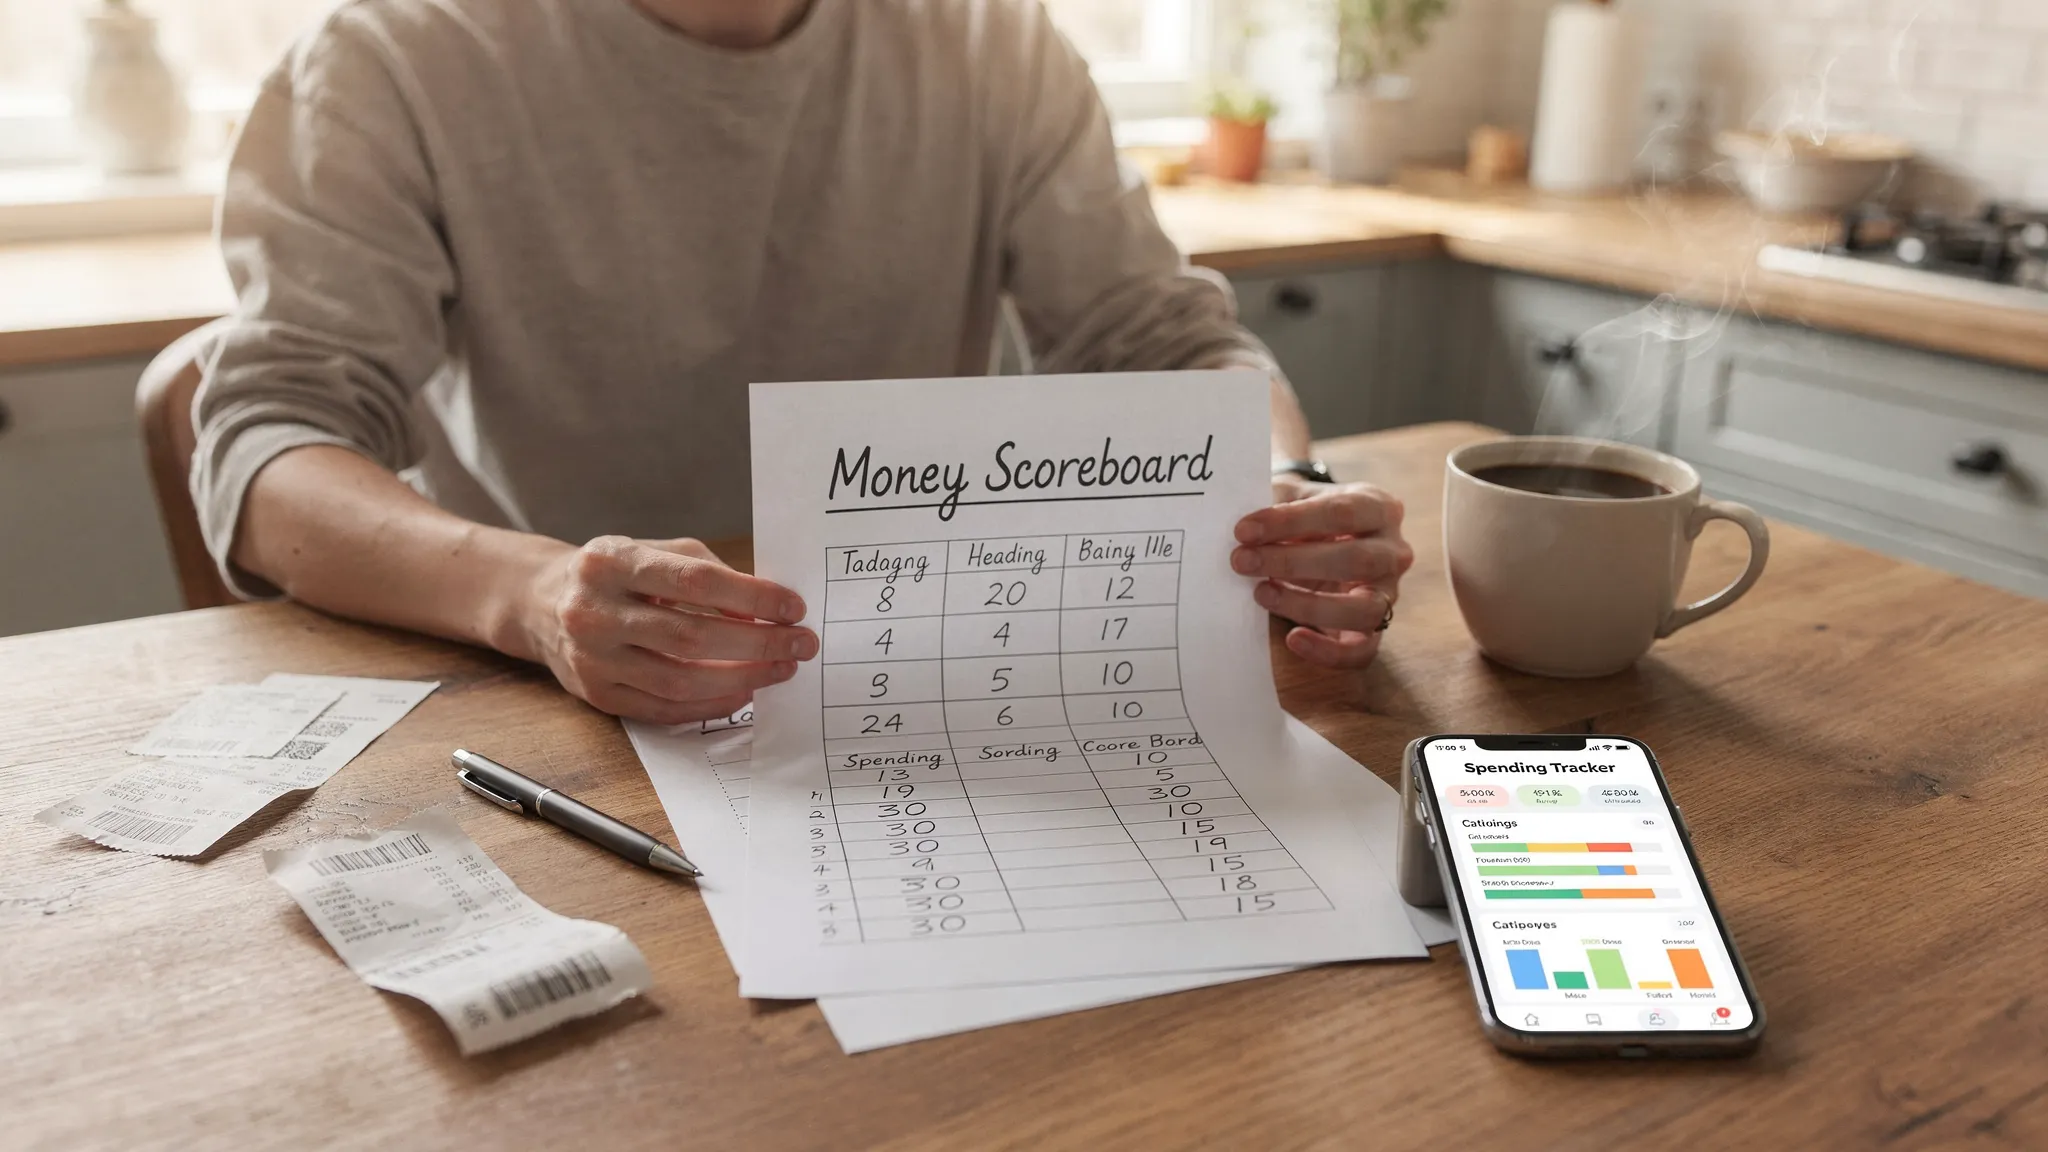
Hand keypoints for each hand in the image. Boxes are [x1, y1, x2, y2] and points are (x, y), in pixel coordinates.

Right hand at [521, 536, 817, 723]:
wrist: (542, 603)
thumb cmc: (615, 573)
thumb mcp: (653, 551)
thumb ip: (707, 572)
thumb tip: (768, 608)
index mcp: (612, 562)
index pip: (694, 582)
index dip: (750, 597)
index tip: (792, 607)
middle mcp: (595, 612)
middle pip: (690, 637)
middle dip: (757, 644)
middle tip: (800, 645)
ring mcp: (593, 658)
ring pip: (679, 681)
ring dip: (741, 679)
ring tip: (779, 669)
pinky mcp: (597, 694)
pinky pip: (664, 708)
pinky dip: (710, 703)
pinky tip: (743, 691)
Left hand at [1231, 476, 1413, 667]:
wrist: (1318, 542)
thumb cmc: (1303, 517)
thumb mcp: (1292, 497)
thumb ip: (1274, 503)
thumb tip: (1244, 528)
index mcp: (1377, 507)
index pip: (1342, 512)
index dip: (1291, 521)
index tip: (1243, 530)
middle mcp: (1393, 551)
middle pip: (1356, 559)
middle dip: (1292, 562)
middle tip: (1242, 561)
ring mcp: (1389, 593)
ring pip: (1363, 608)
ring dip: (1307, 605)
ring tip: (1261, 594)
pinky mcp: (1374, 630)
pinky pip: (1361, 650)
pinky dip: (1327, 651)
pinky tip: (1293, 638)